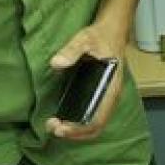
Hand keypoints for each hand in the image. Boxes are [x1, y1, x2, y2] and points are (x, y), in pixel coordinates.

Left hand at [46, 21, 127, 140]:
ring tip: (54, 125)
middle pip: (95, 128)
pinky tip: (63, 118)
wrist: (111, 32)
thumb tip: (56, 64)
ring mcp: (106, 98)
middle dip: (74, 133)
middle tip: (52, 127)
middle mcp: (110, 97)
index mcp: (110, 88)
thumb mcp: (84, 39)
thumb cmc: (100, 37)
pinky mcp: (100, 96)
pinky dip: (78, 123)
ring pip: (94, 125)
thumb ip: (71, 50)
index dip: (79, 129)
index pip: (97, 120)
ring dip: (75, 130)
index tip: (59, 128)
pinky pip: (91, 117)